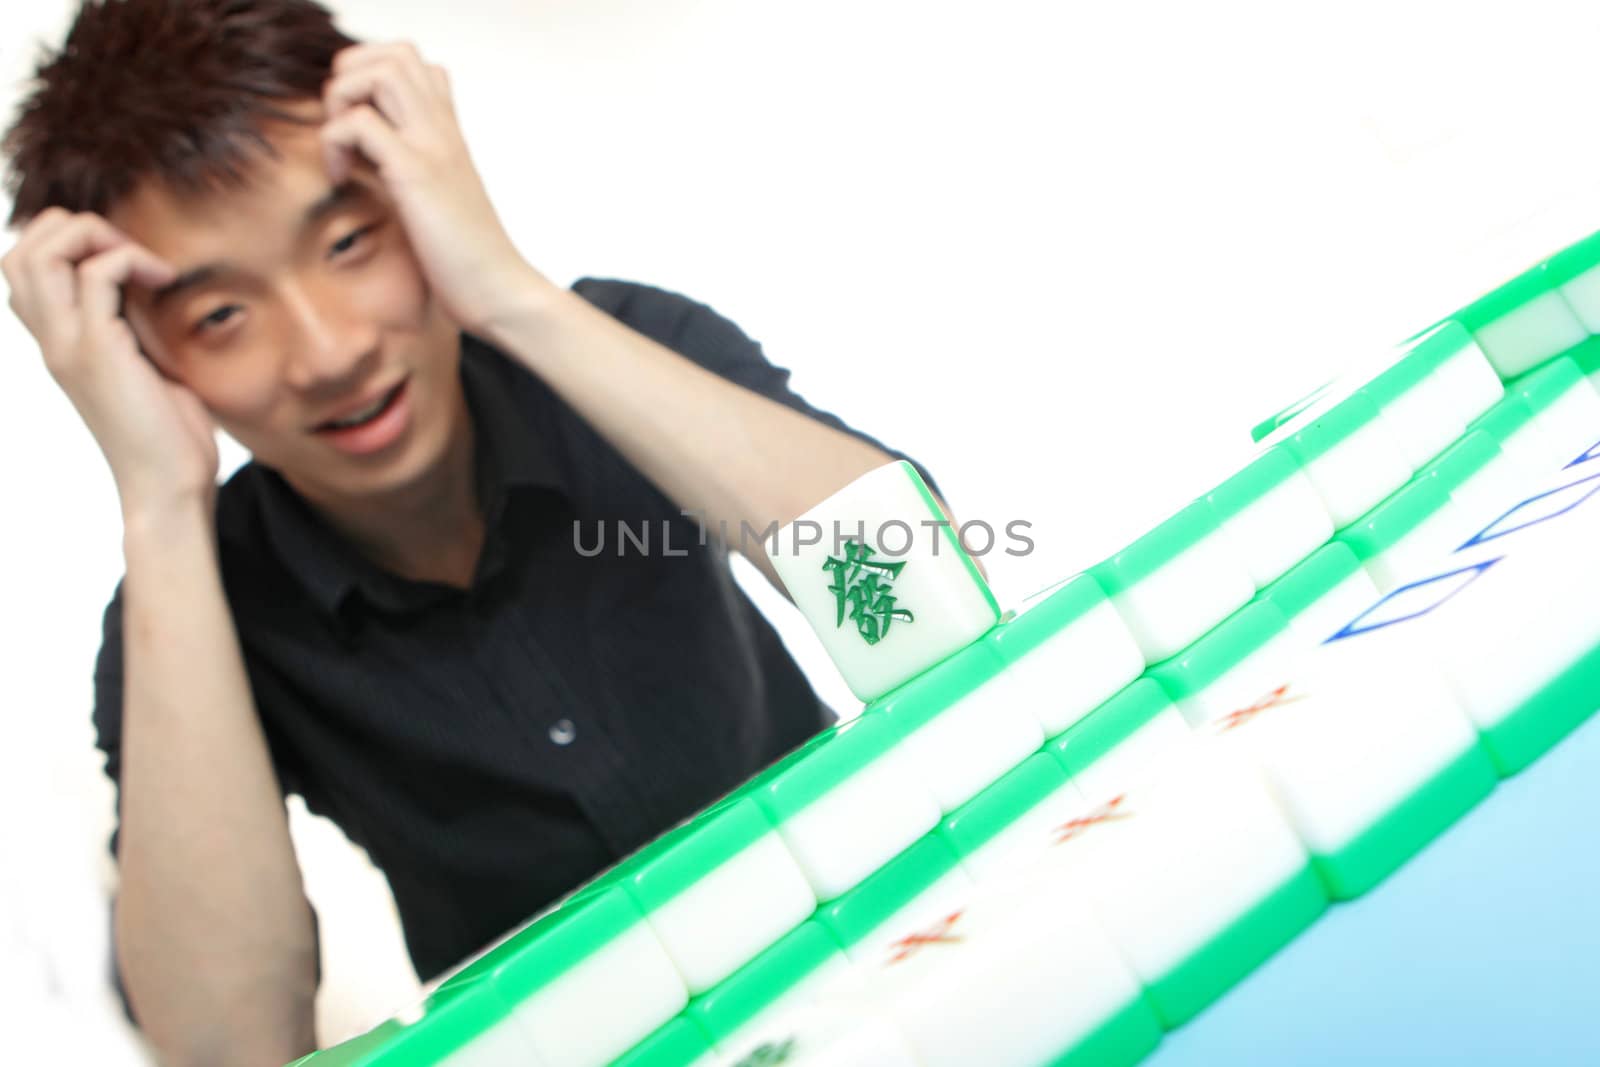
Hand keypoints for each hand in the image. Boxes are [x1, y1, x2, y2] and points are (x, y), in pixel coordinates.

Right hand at [3, 209, 219, 518]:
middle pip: (19, 251)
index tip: (127, 261)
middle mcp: (50, 341)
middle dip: (75, 228)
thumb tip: (147, 286)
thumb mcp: (144, 367)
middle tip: (129, 253)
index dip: (67, 242)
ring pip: (40, 252)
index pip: (23, 269)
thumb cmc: (167, 434)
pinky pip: (97, 275)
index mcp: (57, 343)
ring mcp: (67, 345)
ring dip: (97, 236)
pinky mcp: (98, 352)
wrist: (168, 486)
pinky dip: (132, 260)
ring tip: (143, 263)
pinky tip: (164, 281)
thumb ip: (130, 327)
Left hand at [320, 41, 550, 336]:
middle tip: (343, 129)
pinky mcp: (416, 175)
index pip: (418, 67)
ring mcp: (433, 148)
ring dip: (342, 99)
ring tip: (341, 147)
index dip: (376, 80)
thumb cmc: (469, 263)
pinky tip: (341, 177)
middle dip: (352, 78)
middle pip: (397, 54)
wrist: (500, 294)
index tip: (360, 127)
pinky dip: (333, 142)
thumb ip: (408, 175)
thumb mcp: (436, 205)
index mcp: (449, 137)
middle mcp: (444, 132)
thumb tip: (367, 168)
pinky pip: (357, 123)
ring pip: (379, 72)